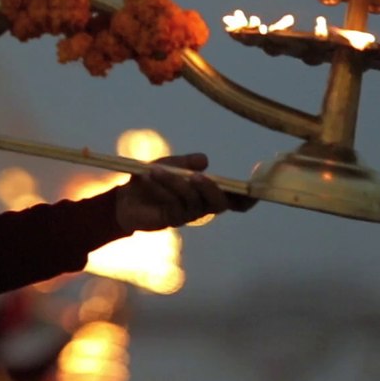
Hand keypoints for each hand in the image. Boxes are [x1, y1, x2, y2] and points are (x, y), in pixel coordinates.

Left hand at [113, 153, 235, 233]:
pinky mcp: (171, 220)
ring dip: (174, 184)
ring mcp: (187, 215)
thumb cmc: (152, 180)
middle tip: (196, 176)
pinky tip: (149, 177)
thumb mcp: (168, 165)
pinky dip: (161, 188)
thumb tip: (205, 160)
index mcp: (206, 192)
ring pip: (191, 201)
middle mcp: (201, 206)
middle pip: (218, 203)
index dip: (245, 198)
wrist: (125, 198)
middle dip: (209, 188)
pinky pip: (172, 205)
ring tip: (156, 170)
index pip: (232, 198)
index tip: (255, 192)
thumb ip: (186, 164)